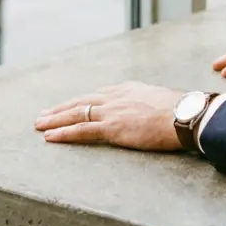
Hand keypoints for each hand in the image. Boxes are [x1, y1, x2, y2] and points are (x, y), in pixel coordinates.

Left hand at [35, 81, 184, 150]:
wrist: (186, 114)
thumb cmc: (182, 110)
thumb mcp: (162, 101)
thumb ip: (149, 104)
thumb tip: (153, 111)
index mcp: (128, 89)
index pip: (98, 95)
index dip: (81, 101)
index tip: (69, 105)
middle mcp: (116, 96)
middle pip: (81, 101)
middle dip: (61, 108)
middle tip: (44, 113)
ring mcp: (112, 111)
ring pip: (76, 114)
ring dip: (55, 119)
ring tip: (39, 124)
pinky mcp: (111, 128)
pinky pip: (81, 130)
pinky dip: (63, 133)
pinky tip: (50, 136)